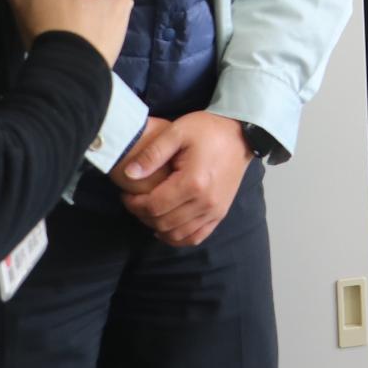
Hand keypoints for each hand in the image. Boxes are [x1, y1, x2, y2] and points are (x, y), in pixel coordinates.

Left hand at [120, 110, 255, 247]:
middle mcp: (205, 202)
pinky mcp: (220, 214)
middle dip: (142, 215)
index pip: (154, 206)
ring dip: (158, 227)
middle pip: (163, 223)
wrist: (241, 134)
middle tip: (134, 202)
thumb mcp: (177, 131)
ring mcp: (215, 211)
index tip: (126, 194)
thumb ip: (152, 154)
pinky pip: (196, 237)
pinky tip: (166, 227)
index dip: (134, 204)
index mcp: (193, 182)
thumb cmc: (208, 129)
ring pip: (177, 235)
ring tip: (149, 212)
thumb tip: (129, 174)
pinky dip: (178, 237)